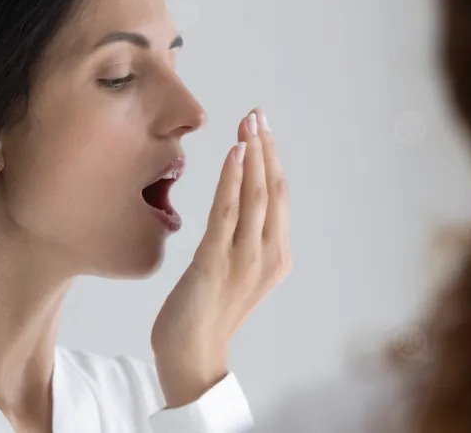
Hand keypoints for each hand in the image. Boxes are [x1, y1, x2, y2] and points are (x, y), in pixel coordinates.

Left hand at [151, 107, 290, 407]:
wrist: (191, 356)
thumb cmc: (207, 314)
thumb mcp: (234, 273)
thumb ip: (242, 240)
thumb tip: (236, 205)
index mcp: (277, 256)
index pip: (279, 196)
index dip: (273, 159)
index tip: (263, 129)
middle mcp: (268, 255)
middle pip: (272, 189)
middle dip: (266, 147)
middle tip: (257, 114)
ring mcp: (244, 259)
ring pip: (255, 195)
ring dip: (252, 154)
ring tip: (247, 124)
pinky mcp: (215, 262)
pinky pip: (227, 212)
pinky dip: (233, 179)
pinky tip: (234, 154)